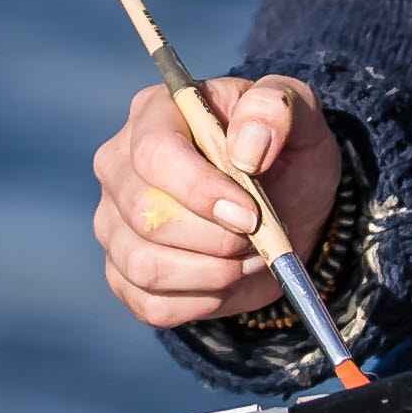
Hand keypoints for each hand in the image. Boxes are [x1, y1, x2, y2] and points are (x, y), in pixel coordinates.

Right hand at [95, 72, 335, 340]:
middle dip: (216, 239)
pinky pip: (153, 305)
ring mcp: (113, 223)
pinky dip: (203, 301)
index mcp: (154, 114)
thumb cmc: (283, 153)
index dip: (201, 191)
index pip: (154, 154)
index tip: (251, 215)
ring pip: (147, 267)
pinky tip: (228, 277)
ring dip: (214, 272)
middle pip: (148, 217)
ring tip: (250, 256)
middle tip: (259, 235)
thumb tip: (246, 148)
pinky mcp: (122, 274)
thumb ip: (276, 108)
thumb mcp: (298, 115)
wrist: (285, 207)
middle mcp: (118, 166)